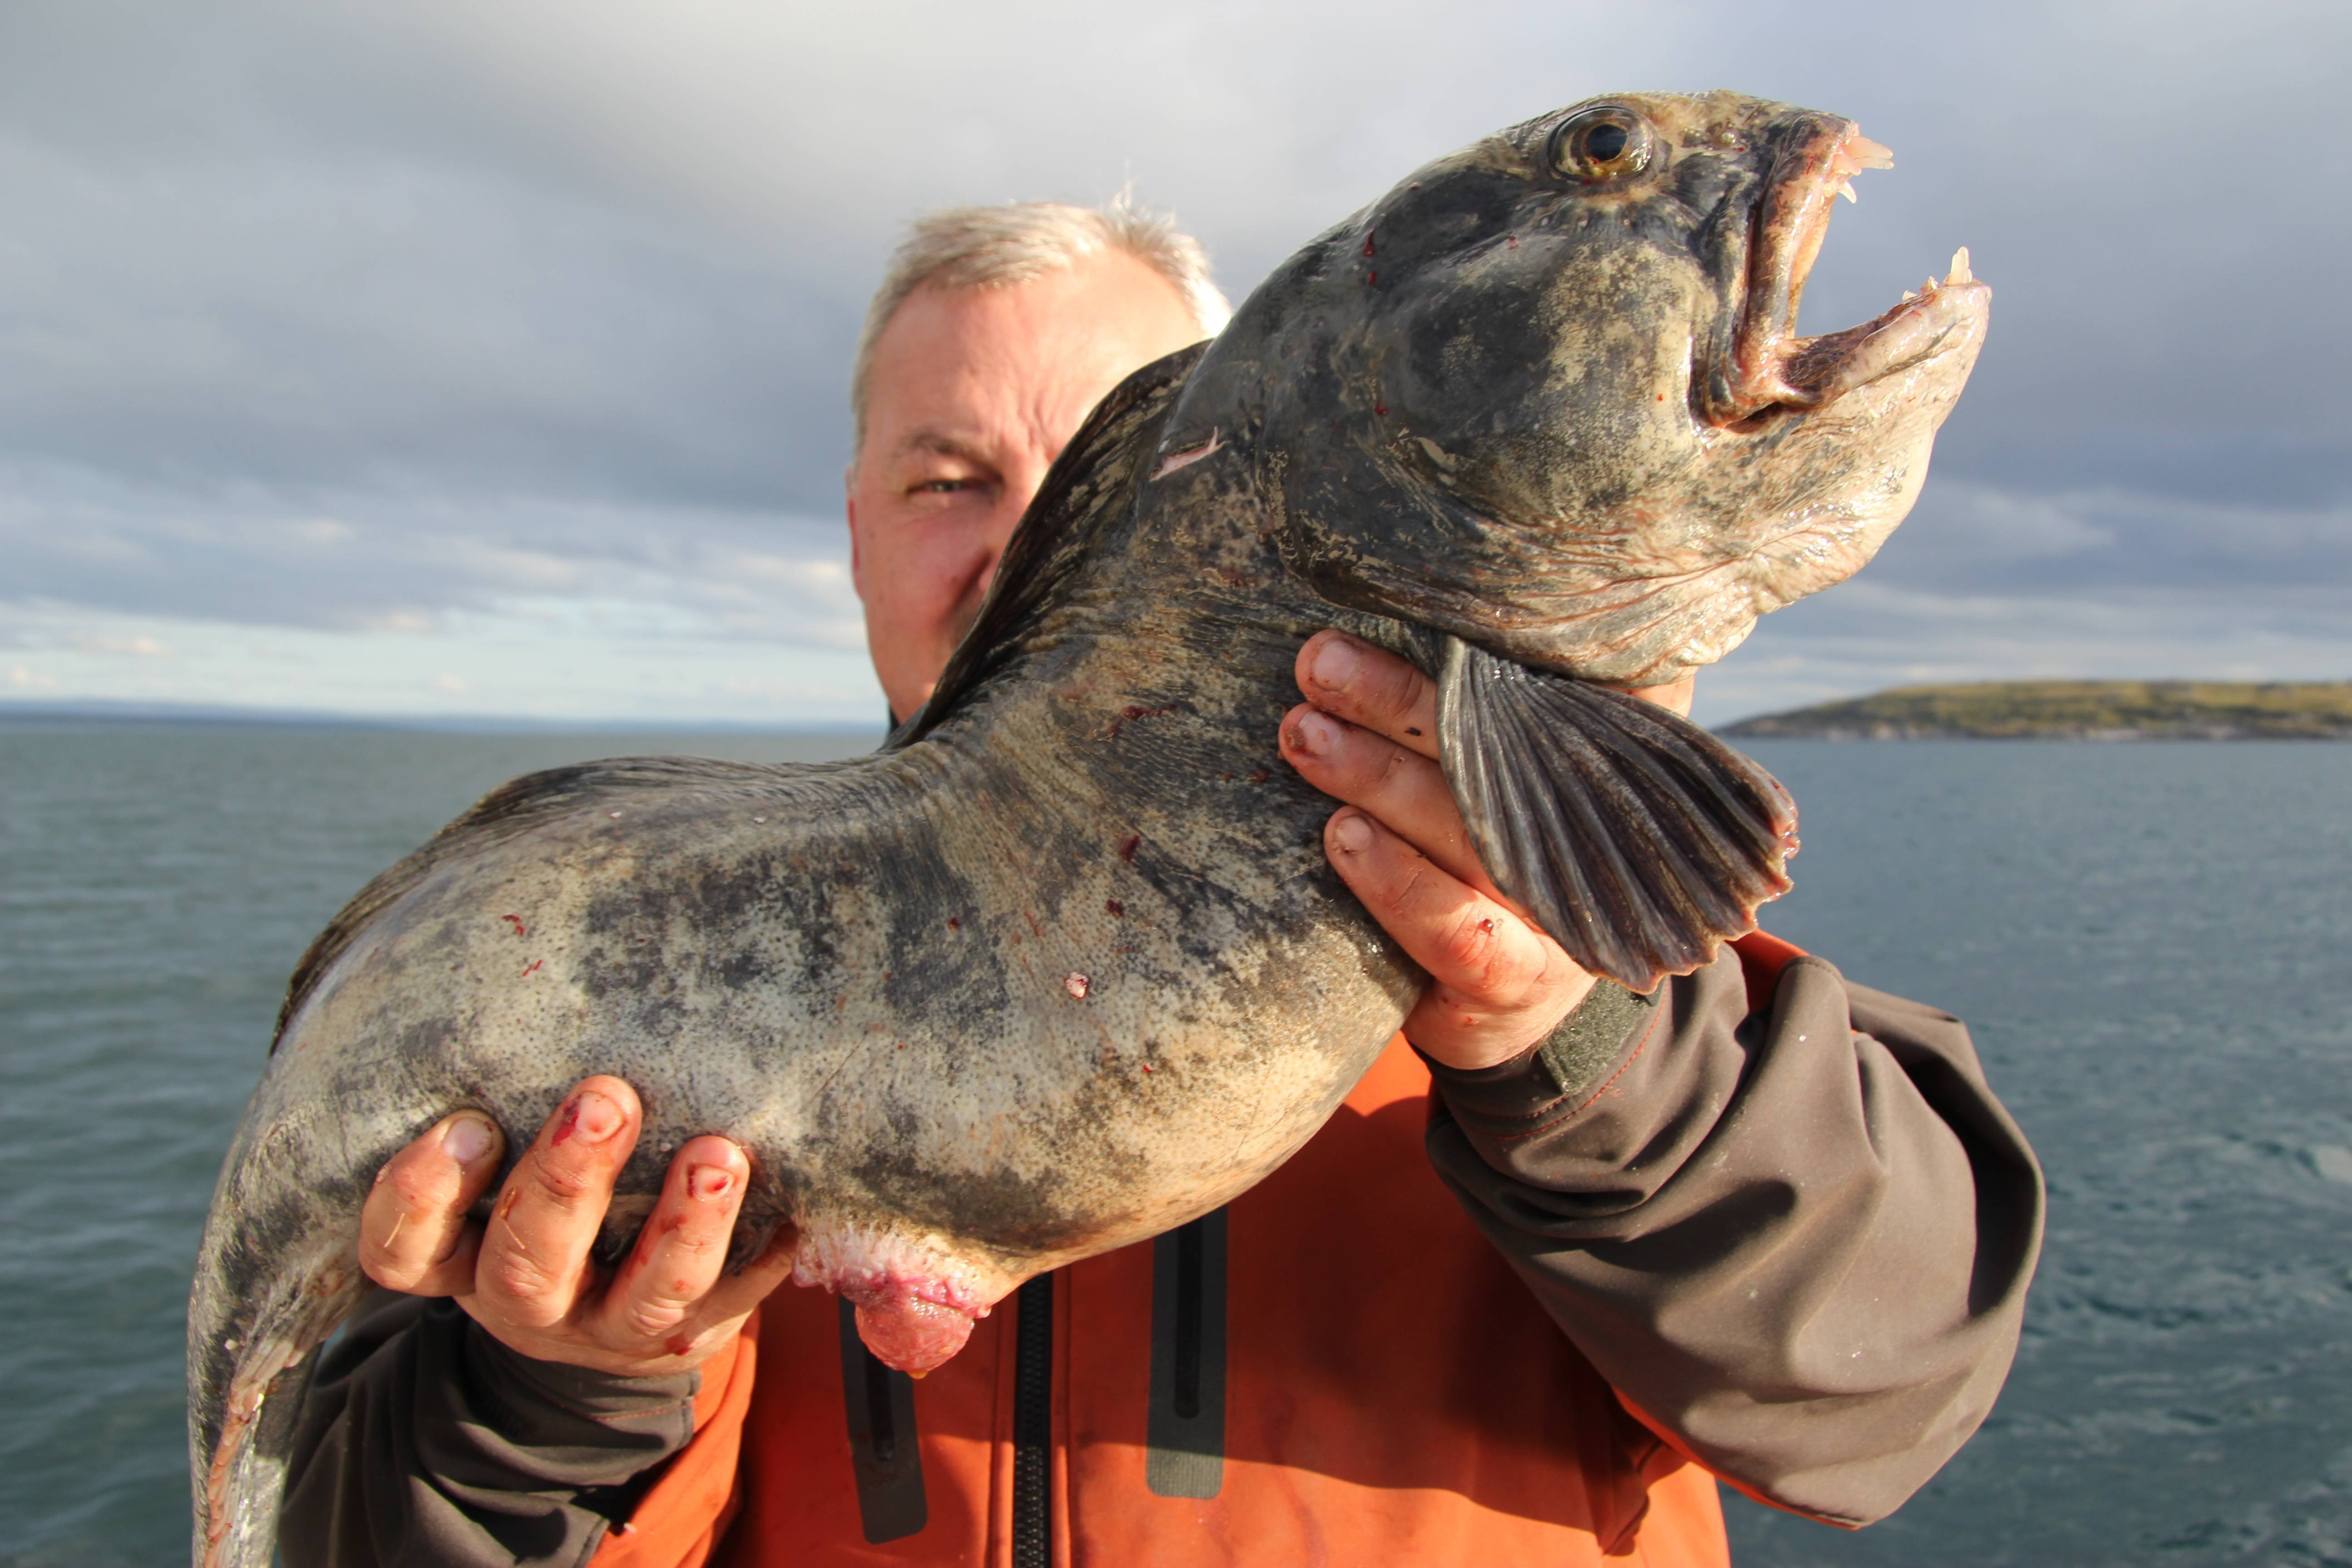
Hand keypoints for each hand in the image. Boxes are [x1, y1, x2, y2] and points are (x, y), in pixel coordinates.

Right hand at [358, 1076, 795, 1375]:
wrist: (607, 1309)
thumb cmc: (542, 1188)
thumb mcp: (499, 1154)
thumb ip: (501, 1091)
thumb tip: (527, 940)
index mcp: (457, 1256)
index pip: (403, 1245)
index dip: (425, 1193)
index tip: (469, 1120)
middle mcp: (525, 1301)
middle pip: (526, 1264)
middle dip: (567, 1181)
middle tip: (606, 1098)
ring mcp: (610, 1327)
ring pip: (644, 1294)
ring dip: (685, 1222)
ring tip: (720, 1154)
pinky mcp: (690, 1333)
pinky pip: (732, 1303)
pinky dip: (765, 1252)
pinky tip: (795, 1202)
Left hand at [1279, 631, 1694, 1072]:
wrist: (1508, 1002)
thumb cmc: (1484, 858)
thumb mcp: (1500, 771)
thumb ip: (1480, 708)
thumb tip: (1404, 606)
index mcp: (1585, 763)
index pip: (1536, 698)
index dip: (1468, 655)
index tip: (1393, 612)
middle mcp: (1585, 832)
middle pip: (1494, 755)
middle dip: (1398, 703)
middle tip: (1320, 662)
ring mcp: (1557, 910)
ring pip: (1466, 831)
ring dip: (1377, 777)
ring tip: (1305, 735)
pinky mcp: (1518, 980)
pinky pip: (1457, 929)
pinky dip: (1398, 881)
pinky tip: (1344, 837)